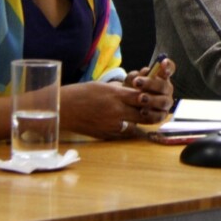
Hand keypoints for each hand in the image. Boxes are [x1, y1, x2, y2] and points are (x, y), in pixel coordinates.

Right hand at [62, 57, 176, 139]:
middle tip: (156, 109)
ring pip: (136, 125)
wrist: (64, 109)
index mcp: (116, 95)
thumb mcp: (103, 86)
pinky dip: (128, 129)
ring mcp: (111, 124)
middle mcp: (116, 111)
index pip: (142, 97)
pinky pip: (123, 133)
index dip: (150, 97)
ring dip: (141, 121)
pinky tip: (129, 125)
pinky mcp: (106, 134)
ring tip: (145, 118)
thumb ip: (120, 90)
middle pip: (143, 113)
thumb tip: (133, 91)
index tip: (155, 96)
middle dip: (150, 111)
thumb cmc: (81, 94)